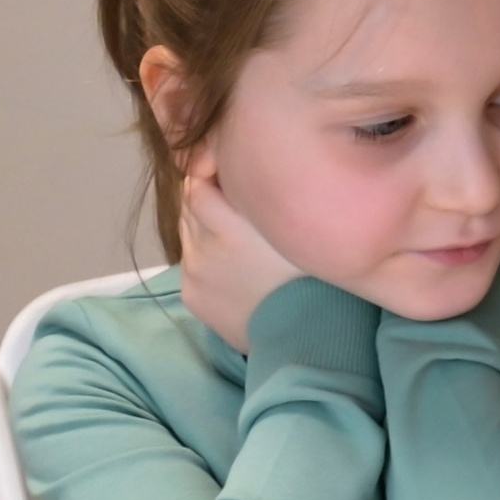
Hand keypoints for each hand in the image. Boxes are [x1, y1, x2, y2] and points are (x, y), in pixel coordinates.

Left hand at [177, 171, 303, 354]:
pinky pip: (189, 259)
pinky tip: (229, 256)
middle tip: (234, 191)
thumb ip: (267, 197)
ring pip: (186, 229)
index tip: (230, 168)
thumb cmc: (313, 274)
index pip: (196, 185)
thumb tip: (249, 164)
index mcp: (231, 229)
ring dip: (203, 220)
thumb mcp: (297, 228)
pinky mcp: (190, 293)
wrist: (301, 334)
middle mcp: (205, 249)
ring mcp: (194, 272)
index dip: (209, 171)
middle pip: (188, 204)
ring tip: (233, 224)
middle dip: (206, 193)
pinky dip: (202, 249)